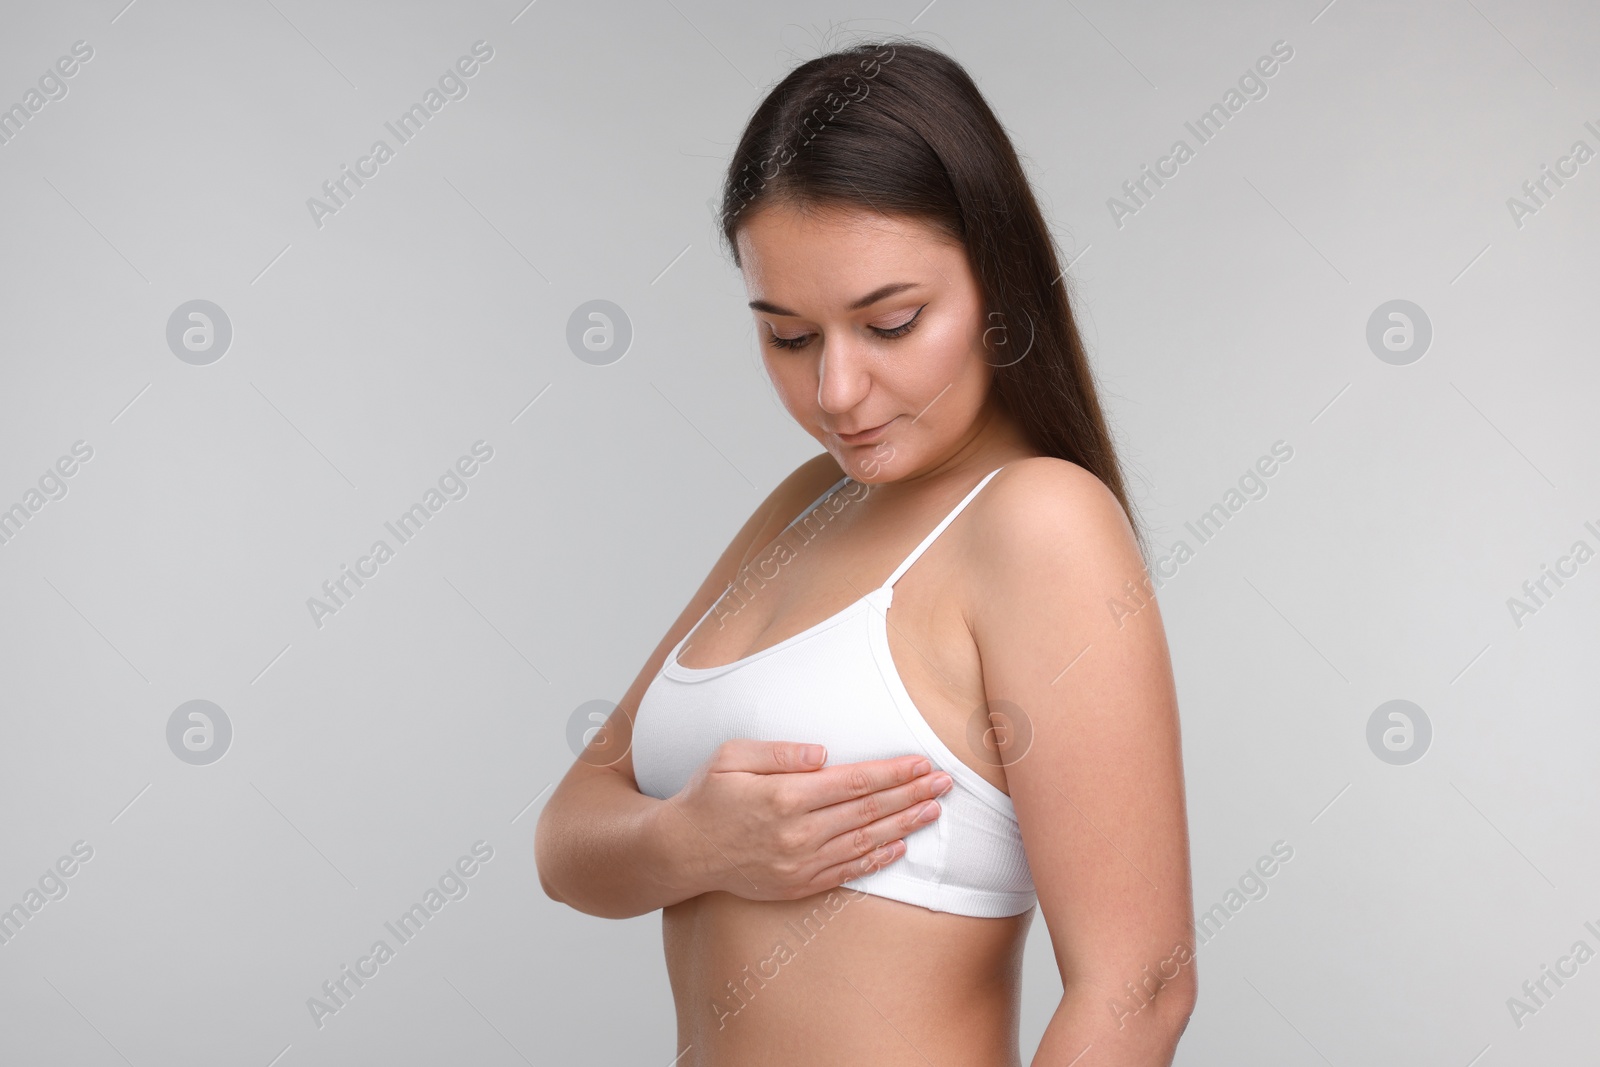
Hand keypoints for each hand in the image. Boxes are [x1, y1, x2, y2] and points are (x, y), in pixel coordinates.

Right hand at [663, 739, 953, 901]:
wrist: (682, 852)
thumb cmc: (706, 796)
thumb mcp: (730, 757)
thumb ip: (778, 752)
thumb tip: (823, 752)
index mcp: (784, 797)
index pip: (854, 782)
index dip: (893, 773)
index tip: (922, 763)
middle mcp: (798, 834)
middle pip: (868, 811)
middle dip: (912, 794)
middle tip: (945, 782)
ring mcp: (800, 864)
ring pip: (865, 842)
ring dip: (905, 825)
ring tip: (934, 810)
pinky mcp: (798, 885)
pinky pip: (848, 871)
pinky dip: (878, 858)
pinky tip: (900, 845)